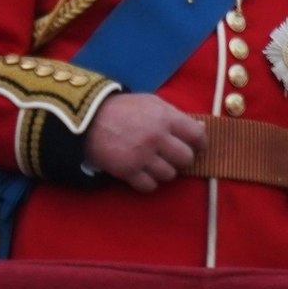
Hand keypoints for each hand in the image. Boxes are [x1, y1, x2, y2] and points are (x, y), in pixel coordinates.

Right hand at [85, 94, 205, 192]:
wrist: (86, 118)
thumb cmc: (122, 109)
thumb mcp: (150, 103)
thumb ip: (175, 115)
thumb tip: (201, 129)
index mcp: (165, 117)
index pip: (197, 136)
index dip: (199, 143)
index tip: (194, 146)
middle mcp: (157, 137)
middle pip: (186, 159)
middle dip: (180, 159)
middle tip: (170, 156)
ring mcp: (143, 155)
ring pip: (169, 175)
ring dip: (163, 171)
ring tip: (152, 163)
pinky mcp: (128, 170)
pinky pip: (150, 186)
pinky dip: (147, 182)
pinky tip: (141, 172)